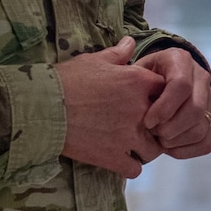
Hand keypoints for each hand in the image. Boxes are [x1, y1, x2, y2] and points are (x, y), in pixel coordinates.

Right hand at [57, 38, 166, 177]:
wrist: (43, 107)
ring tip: (134, 146)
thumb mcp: (94, 60)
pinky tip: (121, 160)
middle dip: (158, 126)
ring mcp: (128, 135)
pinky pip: (135, 169)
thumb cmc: (67, 80)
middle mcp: (140, 109)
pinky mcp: (114, 157)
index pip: (168, 90)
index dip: (161, 97)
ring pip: (154, 150)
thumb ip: (118, 53)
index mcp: (138, 81)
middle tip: (145, 128)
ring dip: (146, 148)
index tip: (151, 102)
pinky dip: (130, 166)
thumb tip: (130, 42)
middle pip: (166, 122)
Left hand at [138, 46, 210, 159]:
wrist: (160, 83)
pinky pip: (206, 142)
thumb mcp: (134, 68)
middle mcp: (202, 77)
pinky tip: (169, 148)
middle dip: (171, 127)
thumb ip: (127, 64)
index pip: (181, 85)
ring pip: (202, 127)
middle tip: (152, 134)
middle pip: (196, 109)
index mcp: (181, 60)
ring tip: (158, 141)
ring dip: (177, 140)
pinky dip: (186, 150)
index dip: (164, 108)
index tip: (147, 121)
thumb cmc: (141, 78)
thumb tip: (128, 55)